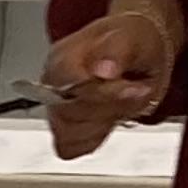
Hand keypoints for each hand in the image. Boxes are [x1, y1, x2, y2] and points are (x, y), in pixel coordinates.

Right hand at [42, 2, 179, 155]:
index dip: (101, 91)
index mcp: (63, 56)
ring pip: (67, 134)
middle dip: (110, 107)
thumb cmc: (130, 42)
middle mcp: (51, 84)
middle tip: (136, 91)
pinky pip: (69, 148)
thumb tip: (104, 70)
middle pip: (66, 113)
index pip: (65, 83)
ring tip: (123, 104)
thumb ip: (118, 52)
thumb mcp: (134, 39)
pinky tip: (107, 121)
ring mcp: (54, 109)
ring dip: (103, 124)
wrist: (131, 49)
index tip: (133, 87)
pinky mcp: (63, 129)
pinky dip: (93, 139)